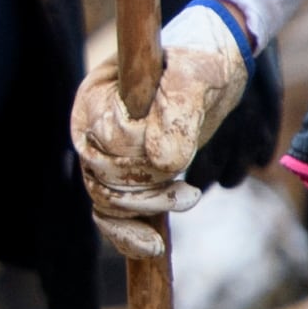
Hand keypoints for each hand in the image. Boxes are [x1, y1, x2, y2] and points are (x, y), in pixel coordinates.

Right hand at [71, 2, 252, 257]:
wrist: (215, 65)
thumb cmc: (201, 61)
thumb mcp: (195, 77)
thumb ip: (176, 113)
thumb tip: (162, 164)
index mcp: (93, 99)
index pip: (100, 144)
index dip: (132, 160)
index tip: (173, 163)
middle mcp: (92, 130)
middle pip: (101, 179)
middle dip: (144, 193)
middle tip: (188, 192)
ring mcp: (108, 156)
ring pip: (106, 204)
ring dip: (144, 213)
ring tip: (188, 199)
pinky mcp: (129, 178)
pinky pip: (113, 219)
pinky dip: (129, 236)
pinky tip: (153, 247)